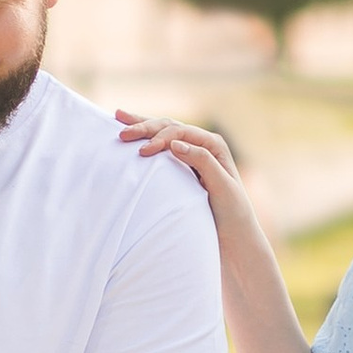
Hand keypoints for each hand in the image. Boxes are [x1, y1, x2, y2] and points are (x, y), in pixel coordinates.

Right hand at [115, 109, 256, 236]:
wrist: (234, 234)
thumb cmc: (231, 212)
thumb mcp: (222, 187)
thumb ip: (202, 162)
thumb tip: (175, 143)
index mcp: (213, 145)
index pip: (181, 133)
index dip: (160, 138)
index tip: (142, 152)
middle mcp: (203, 144)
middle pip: (169, 127)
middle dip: (145, 127)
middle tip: (122, 134)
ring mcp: (192, 153)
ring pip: (163, 132)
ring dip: (142, 126)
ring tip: (118, 118)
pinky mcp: (183, 165)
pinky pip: (161, 147)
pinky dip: (146, 138)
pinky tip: (131, 132)